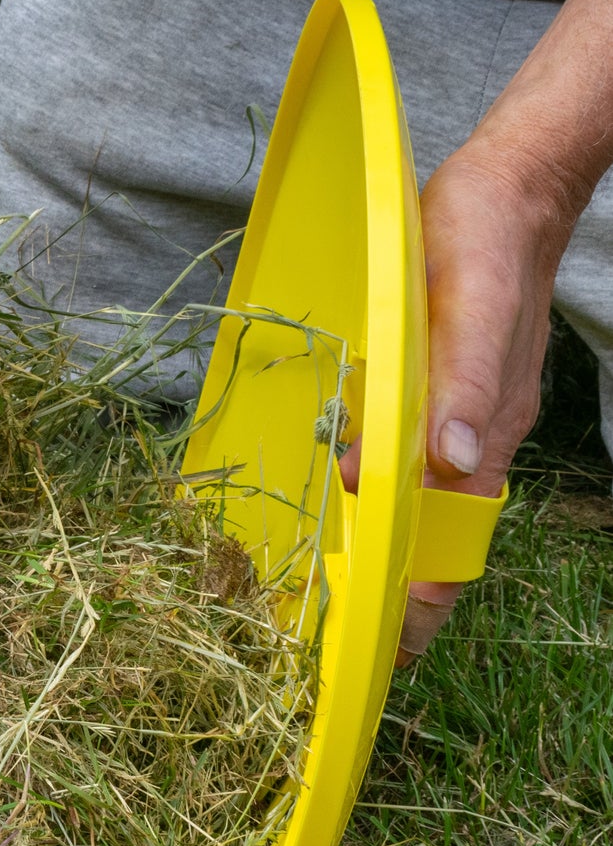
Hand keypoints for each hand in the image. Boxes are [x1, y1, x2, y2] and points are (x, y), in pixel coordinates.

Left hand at [341, 132, 579, 661]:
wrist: (508, 192)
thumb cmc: (481, 244)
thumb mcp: (466, 309)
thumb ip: (458, 387)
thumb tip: (448, 465)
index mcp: (480, 435)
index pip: (449, 545)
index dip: (415, 604)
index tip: (375, 653)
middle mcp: (471, 441)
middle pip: (438, 545)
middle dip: (397, 600)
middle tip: (338, 639)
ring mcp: (460, 422)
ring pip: (427, 512)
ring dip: (389, 558)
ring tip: (338, 598)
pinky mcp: (442, 396)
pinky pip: (416, 470)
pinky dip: (386, 504)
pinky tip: (355, 510)